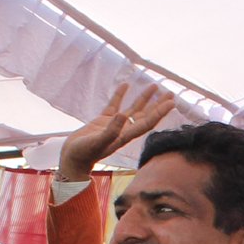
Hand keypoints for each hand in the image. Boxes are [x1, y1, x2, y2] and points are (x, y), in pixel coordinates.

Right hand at [58, 82, 174, 179]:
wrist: (72, 159)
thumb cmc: (84, 154)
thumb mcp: (97, 142)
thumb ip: (110, 131)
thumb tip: (123, 115)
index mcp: (125, 135)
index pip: (147, 122)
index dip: (160, 112)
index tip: (171, 102)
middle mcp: (123, 130)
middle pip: (145, 115)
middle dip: (158, 105)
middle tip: (170, 93)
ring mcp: (114, 125)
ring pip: (133, 109)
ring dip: (144, 99)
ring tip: (153, 86)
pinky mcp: (102, 121)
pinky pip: (114, 105)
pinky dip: (120, 95)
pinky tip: (125, 84)